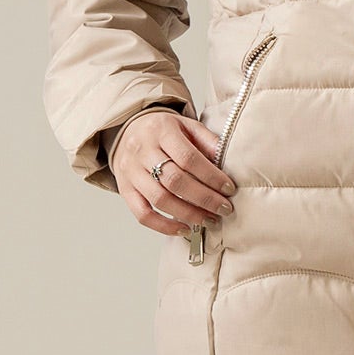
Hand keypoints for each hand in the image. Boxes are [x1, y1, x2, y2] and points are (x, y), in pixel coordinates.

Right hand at [111, 109, 236, 237]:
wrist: (128, 129)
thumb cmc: (163, 130)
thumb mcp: (186, 125)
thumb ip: (206, 140)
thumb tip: (226, 159)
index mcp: (161, 131)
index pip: (188, 157)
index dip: (211, 176)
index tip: (229, 189)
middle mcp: (142, 150)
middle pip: (174, 180)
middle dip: (204, 198)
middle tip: (224, 208)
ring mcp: (131, 171)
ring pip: (159, 199)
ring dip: (188, 214)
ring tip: (209, 220)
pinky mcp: (125, 189)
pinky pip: (142, 214)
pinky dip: (164, 226)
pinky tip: (183, 229)